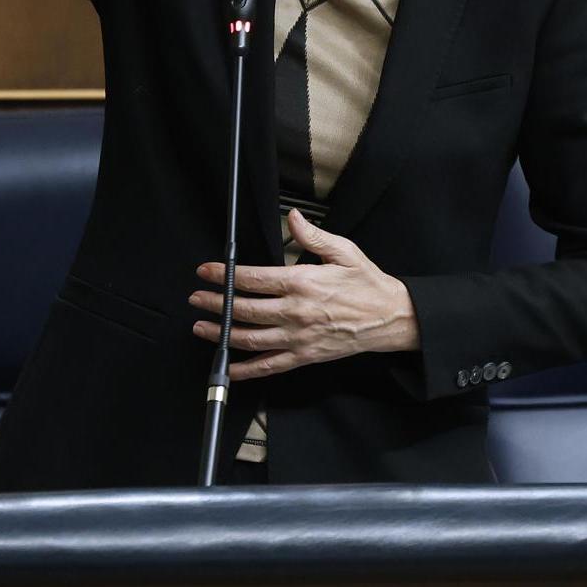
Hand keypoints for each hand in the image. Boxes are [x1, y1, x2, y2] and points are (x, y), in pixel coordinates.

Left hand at [190, 208, 419, 379]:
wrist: (390, 319)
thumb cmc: (367, 283)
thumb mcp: (344, 251)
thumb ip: (313, 235)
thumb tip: (291, 217)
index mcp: (303, 283)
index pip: (253, 279)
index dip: (225, 275)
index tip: (206, 271)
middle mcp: (296, 312)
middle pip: (244, 309)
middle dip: (216, 303)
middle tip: (196, 298)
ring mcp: (298, 338)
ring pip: (250, 338)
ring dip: (221, 333)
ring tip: (201, 326)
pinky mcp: (304, 356)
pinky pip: (268, 366)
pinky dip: (245, 369)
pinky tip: (228, 366)